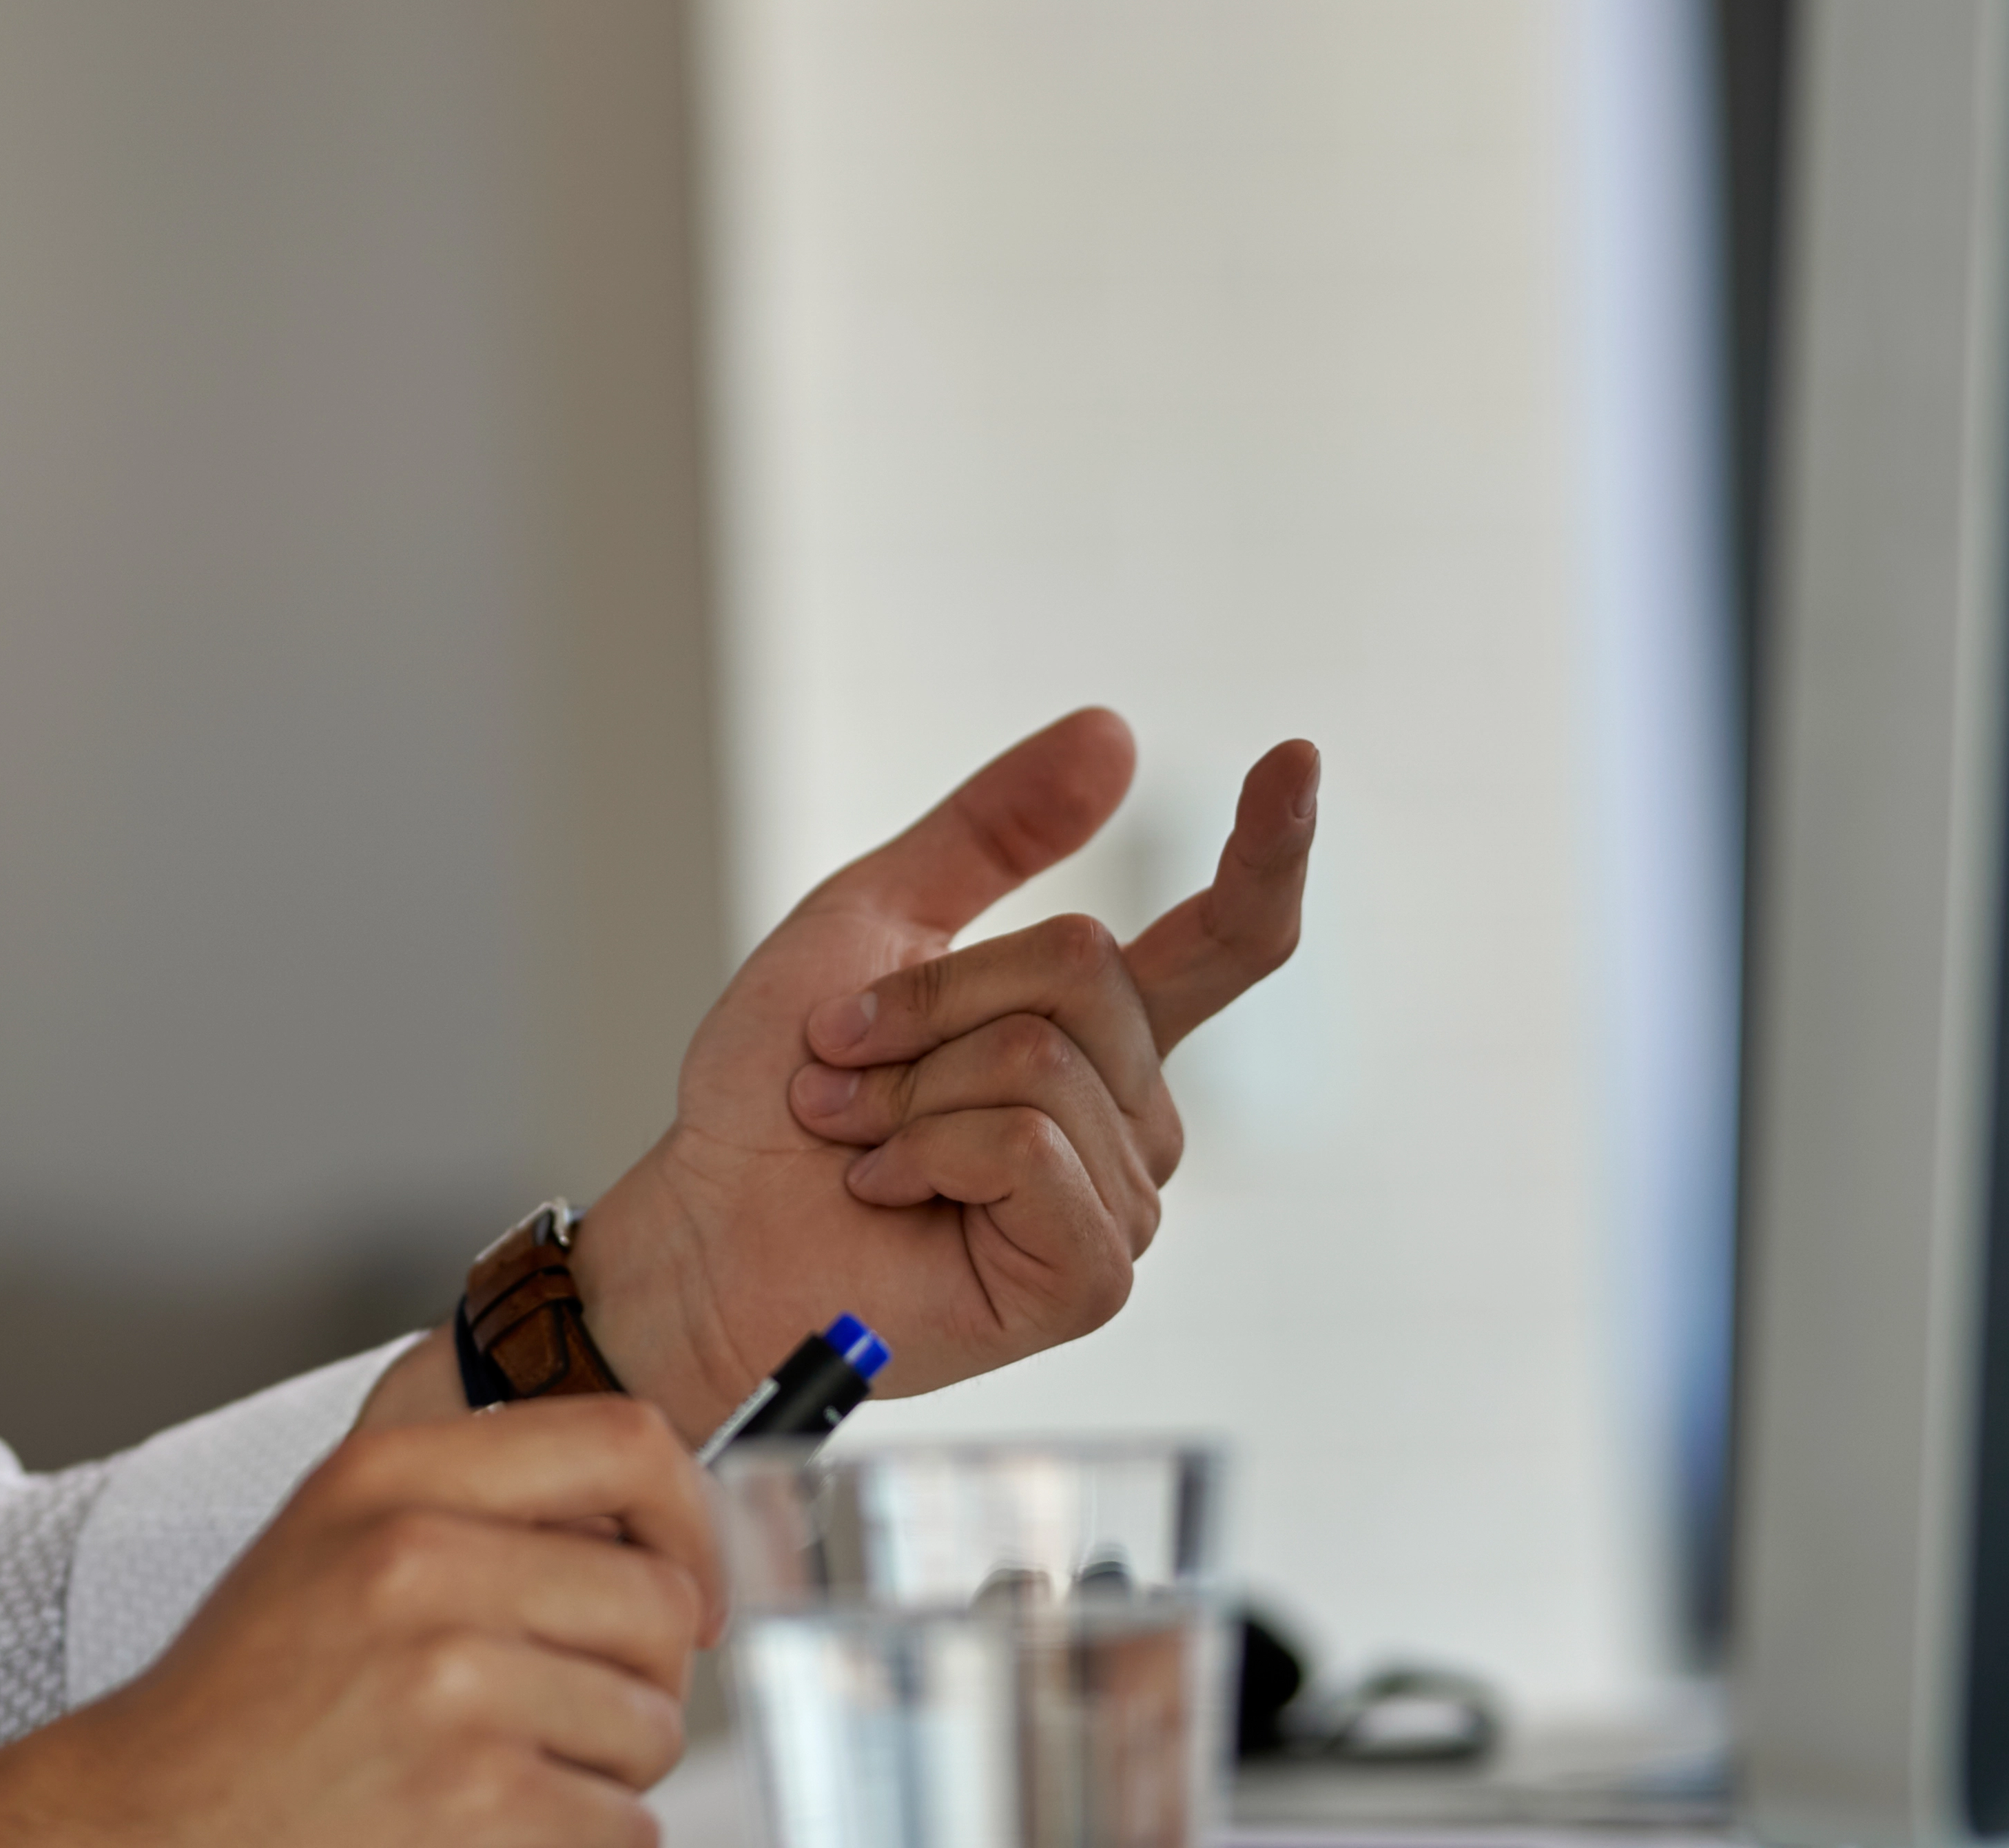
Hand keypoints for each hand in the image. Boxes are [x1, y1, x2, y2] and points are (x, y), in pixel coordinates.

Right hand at [0, 1397, 717, 1846]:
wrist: (151, 1817)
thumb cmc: (253, 1692)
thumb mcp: (339, 1536)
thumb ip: (478, 1501)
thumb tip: (656, 1524)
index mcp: (392, 1475)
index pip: (626, 1442)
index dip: (690, 1517)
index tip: (686, 1583)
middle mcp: (419, 1560)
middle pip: (661, 1602)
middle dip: (644, 1674)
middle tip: (575, 1705)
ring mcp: (449, 1683)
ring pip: (653, 1725)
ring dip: (608, 1768)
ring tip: (509, 1768)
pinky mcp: (476, 1799)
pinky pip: (625, 1824)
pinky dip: (585, 1840)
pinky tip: (498, 1827)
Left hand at [566, 709, 1318, 1438]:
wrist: (711, 1222)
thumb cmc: (777, 1089)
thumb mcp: (870, 919)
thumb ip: (991, 829)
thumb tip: (1115, 731)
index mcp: (1095, 1027)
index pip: (1226, 938)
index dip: (1272, 849)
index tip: (1297, 756)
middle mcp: (1130, 1109)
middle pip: (1086, 969)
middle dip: (930, 1001)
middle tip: (843, 1061)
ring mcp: (1120, 1198)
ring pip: (1045, 1060)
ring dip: (909, 1086)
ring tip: (859, 1138)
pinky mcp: (1090, 1277)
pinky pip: (1029, 1149)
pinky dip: (927, 1152)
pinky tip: (887, 1190)